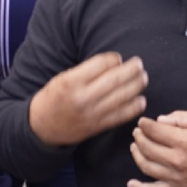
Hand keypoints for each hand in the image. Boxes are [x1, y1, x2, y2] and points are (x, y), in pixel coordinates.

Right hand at [27, 52, 147, 146]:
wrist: (42, 128)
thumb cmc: (53, 98)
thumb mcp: (62, 78)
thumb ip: (85, 71)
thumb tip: (114, 62)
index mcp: (71, 82)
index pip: (100, 64)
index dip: (114, 59)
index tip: (118, 58)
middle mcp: (83, 97)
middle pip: (114, 79)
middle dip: (131, 70)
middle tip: (139, 64)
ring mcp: (92, 114)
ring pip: (121, 97)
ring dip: (136, 86)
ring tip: (143, 77)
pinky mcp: (98, 127)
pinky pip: (120, 116)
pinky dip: (134, 107)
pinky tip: (141, 100)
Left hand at [127, 111, 186, 186]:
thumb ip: (179, 117)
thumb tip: (160, 121)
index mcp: (183, 141)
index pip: (155, 131)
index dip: (145, 124)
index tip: (142, 122)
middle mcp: (176, 160)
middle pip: (148, 147)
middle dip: (139, 137)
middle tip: (137, 132)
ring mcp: (174, 176)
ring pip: (147, 166)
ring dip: (137, 155)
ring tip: (135, 147)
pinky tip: (131, 183)